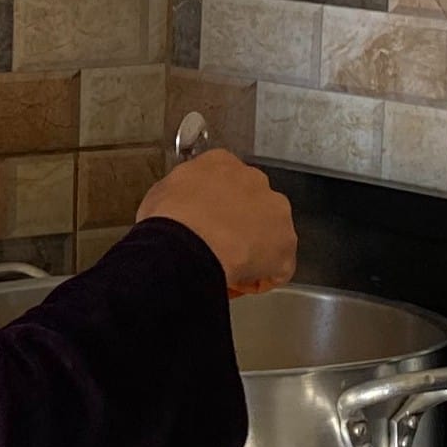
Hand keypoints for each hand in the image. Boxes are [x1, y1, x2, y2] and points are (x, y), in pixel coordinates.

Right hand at [137, 149, 295, 296]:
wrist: (186, 243)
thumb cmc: (168, 219)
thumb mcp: (161, 193)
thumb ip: (180, 194)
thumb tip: (179, 207)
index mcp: (221, 163)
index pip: (225, 182)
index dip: (216, 208)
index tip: (206, 224)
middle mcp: (254, 179)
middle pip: (252, 204)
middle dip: (239, 225)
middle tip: (217, 246)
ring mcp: (275, 209)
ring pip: (269, 233)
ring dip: (253, 249)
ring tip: (227, 268)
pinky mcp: (285, 243)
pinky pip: (277, 266)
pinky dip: (261, 278)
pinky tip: (238, 283)